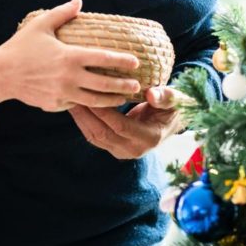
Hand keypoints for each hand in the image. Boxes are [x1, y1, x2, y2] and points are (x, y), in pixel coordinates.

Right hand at [0, 0, 142, 111]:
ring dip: (111, 99)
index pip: (103, 59)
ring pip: (94, 100)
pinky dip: (88, 103)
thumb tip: (79, 0)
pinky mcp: (55, 104)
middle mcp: (69, 77)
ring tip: (123, 98)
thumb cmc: (20, 47)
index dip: (122, 60)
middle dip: (123, 85)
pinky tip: (97, 102)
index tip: (135, 62)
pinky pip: (76, 104)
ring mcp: (63, 93)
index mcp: (70, 56)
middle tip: (137, 85)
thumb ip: (63, 13)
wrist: (0, 74)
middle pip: (104, 84)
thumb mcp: (41, 25)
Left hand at [68, 86, 188, 158]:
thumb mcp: (176, 100)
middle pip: (103, 133)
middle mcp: (134, 149)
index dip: (104, 111)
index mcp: (149, 138)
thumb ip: (165, 97)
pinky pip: (94, 136)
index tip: (90, 93)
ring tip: (69, 99)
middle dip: (86, 114)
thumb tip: (152, 94)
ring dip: (81, 118)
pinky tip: (75, 106)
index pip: (120, 126)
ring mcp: (122, 151)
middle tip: (72, 94)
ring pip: (95, 137)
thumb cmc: (173, 107)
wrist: (171, 123)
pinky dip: (83, 122)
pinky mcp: (113, 148)